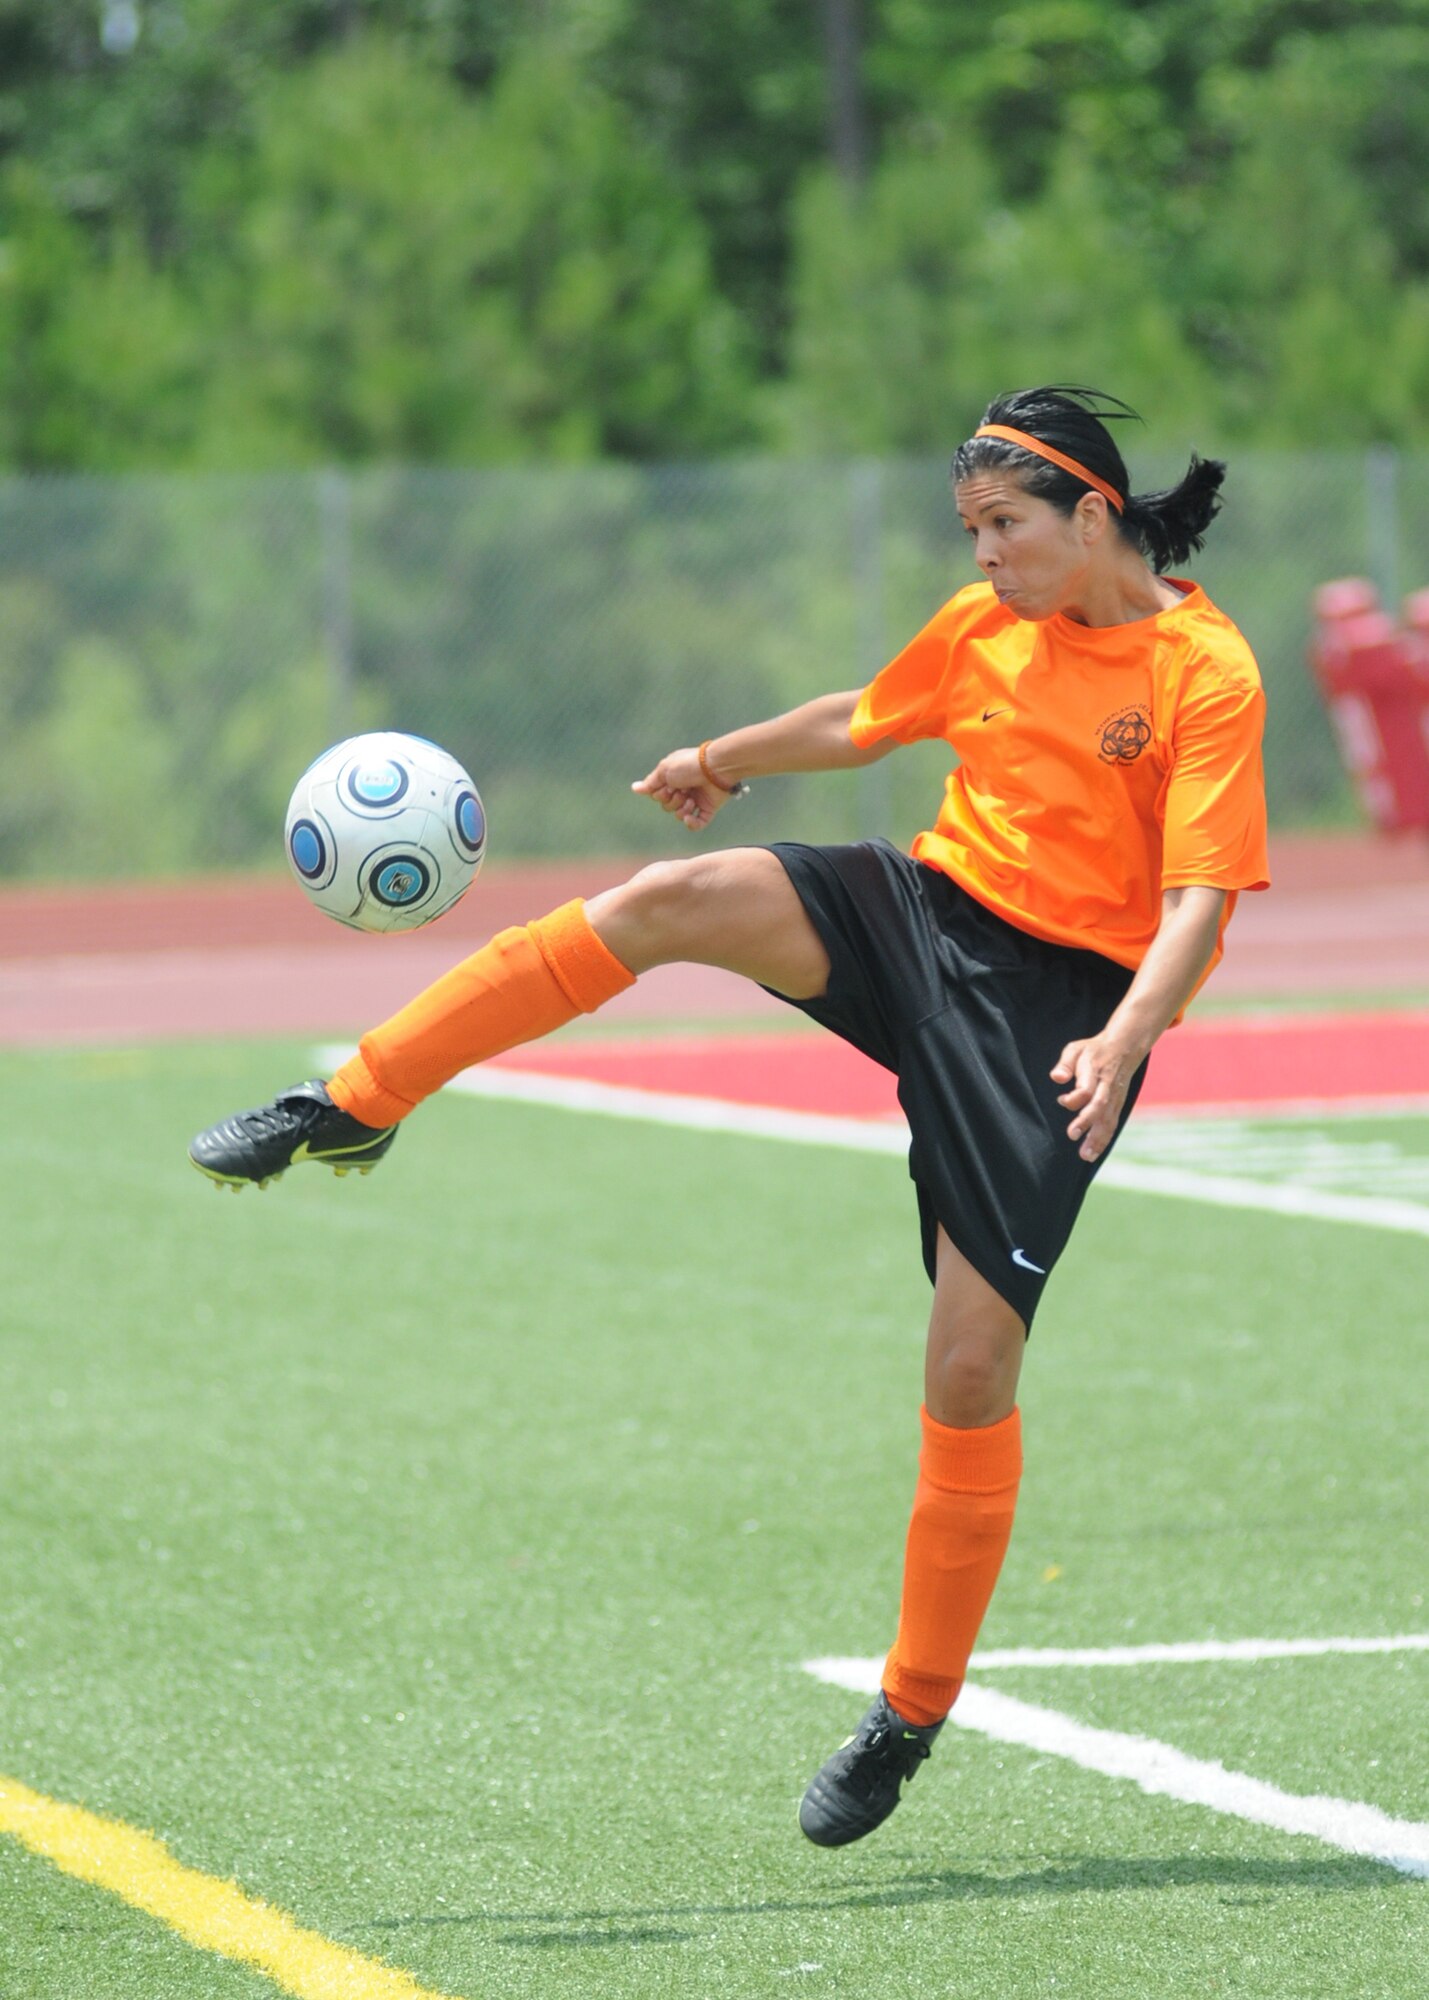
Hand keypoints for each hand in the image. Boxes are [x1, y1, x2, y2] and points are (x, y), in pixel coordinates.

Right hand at [632, 747, 732, 831]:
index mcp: (672, 779)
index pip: (657, 795)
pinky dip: (691, 824)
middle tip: (681, 791)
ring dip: (681, 809)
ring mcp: (696, 799)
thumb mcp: (665, 770)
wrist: (715, 768)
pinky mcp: (708, 808)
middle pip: (666, 806)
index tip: (668, 785)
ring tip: (690, 800)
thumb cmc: (689, 765)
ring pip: (679, 815)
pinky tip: (688, 818)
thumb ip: (651, 782)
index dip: (660, 794)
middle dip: (671, 801)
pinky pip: (696, 824)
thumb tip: (635, 788)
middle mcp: (683, 789)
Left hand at [1051, 1032, 1145, 1162]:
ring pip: (1108, 1119)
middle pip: (1099, 1106)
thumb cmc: (1093, 1050)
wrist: (1124, 1047)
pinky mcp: (1118, 1105)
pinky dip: (1104, 1140)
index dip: (1075, 1098)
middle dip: (1086, 1122)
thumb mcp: (1076, 1049)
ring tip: (1085, 1155)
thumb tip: (1056, 1077)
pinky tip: (1094, 1153)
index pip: (1087, 1088)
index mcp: (1095, 1071)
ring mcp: (1115, 1097)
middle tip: (1072, 1135)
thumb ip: (1065, 1063)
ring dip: (1097, 1138)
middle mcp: (1107, 1086)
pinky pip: (1112, 1124)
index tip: (1061, 1100)